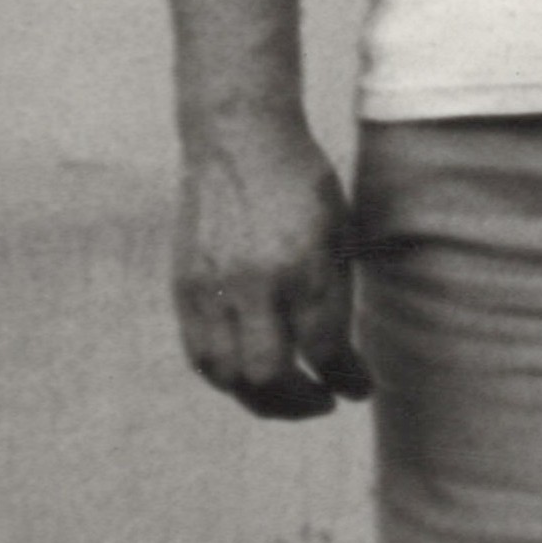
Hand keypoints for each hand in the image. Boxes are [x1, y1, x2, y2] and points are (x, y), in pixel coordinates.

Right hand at [173, 110, 370, 419]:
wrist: (238, 139)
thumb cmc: (301, 184)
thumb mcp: (338, 231)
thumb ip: (334, 292)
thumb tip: (338, 355)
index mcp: (303, 266)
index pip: (325, 349)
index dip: (346, 380)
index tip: (358, 390)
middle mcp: (255, 283)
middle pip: (270, 374)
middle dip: (300, 402)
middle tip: (323, 402)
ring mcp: (212, 287)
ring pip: (228, 374)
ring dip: (259, 399)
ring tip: (286, 398)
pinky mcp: (183, 286)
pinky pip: (199, 352)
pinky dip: (226, 377)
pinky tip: (249, 376)